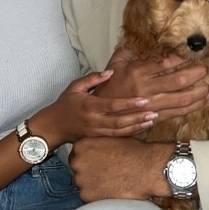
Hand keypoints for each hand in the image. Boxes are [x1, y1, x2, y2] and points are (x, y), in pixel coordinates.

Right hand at [30, 70, 156, 147]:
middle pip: (119, 120)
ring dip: (137, 125)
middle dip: (138, 116)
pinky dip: (131, 132)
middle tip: (154, 111)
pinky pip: (117, 136)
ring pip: (120, 130)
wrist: (54, 126)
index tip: (143, 99)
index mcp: (88, 106)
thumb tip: (110, 72)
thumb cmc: (65, 103)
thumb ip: (93, 79)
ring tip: (152, 119)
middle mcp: (94, 120)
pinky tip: (142, 127)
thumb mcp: (75, 86)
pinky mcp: (98, 137)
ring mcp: (96, 131)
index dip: (128, 103)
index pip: (111, 105)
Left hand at [69, 136, 171, 201]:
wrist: (148, 168)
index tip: (98, 164)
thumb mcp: (113, 138)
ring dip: (93, 185)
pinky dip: (98, 196)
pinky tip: (112, 190)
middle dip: (89, 173)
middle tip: (106, 174)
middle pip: (78, 170)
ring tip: (111, 182)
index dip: (88, 160)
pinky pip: (89, 197)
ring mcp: (81, 180)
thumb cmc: (134, 152)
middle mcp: (77, 162)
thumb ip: (98, 143)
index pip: (76, 155)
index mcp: (82, 145)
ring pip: (83, 185)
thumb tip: (95, 147)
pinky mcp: (87, 196)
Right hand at [97, 48, 208, 120]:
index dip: (182, 58)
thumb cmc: (109, 84)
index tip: (193, 54)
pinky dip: (193, 107)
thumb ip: (131, 48)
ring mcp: (151, 105)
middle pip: (178, 80)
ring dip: (199, 93)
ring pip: (181, 99)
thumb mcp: (116, 62)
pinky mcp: (154, 117)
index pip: (165, 63)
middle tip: (206, 69)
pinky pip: (177, 112)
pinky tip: (203, 101)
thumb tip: (145, 35)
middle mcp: (146, 88)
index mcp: (137, 72)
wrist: (100, 112)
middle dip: (196, 74)